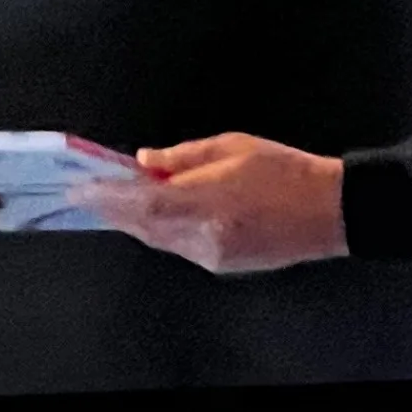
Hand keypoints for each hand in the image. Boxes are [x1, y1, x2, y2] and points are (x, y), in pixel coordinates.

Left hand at [86, 135, 348, 274]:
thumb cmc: (289, 173)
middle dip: (113, 209)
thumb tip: (147, 160)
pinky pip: (178, 247)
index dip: (106, 195)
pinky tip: (158, 214)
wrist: (331, 212)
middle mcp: (203, 235)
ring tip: (119, 199)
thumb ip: (185, 155)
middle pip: (142, 225)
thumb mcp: (234, 146)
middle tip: (89, 193)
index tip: (81, 187)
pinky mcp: (220, 265)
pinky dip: (161, 229)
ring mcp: (211, 255)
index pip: (139, 201)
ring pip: (157, 239)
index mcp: (206, 200)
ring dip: (135, 220)